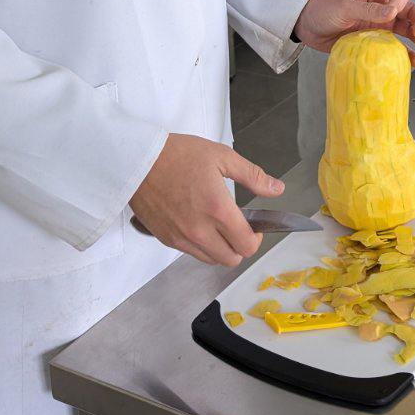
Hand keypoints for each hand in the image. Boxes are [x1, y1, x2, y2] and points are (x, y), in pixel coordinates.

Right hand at [129, 134, 282, 266]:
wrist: (138, 160)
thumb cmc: (177, 154)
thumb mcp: (222, 156)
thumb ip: (253, 176)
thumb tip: (276, 189)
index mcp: (217, 209)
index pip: (247, 245)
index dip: (257, 238)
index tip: (255, 226)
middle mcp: (199, 230)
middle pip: (231, 260)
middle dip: (241, 246)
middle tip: (239, 227)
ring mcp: (181, 237)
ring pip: (211, 260)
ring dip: (221, 248)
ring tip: (218, 224)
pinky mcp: (166, 238)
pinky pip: (191, 252)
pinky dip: (201, 245)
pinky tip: (199, 224)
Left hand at [293, 0, 414, 65]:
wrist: (305, 25)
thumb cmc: (322, 7)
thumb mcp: (343, 5)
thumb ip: (368, 9)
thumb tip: (393, 12)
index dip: (402, 0)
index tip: (395, 12)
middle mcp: (381, 6)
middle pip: (409, 9)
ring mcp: (379, 24)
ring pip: (406, 29)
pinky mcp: (374, 41)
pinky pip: (394, 46)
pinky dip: (405, 53)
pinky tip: (413, 61)